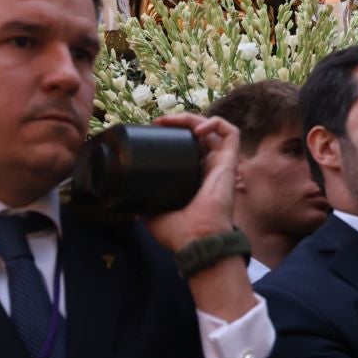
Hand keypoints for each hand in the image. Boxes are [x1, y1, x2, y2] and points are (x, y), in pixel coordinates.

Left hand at [142, 114, 240, 255]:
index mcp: (192, 176)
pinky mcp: (230, 161)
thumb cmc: (179, 232)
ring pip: (212, 128)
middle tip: (159, 122)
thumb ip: (143, 204)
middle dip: (179, 121)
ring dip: (193, 118)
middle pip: (197, 133)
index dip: (172, 134)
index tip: (154, 130)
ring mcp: (219, 162)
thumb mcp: (152, 215)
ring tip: (175, 121)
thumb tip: (127, 200)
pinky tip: (198, 129)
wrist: (196, 240)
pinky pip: (230, 132)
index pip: (186, 146)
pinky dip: (215, 123)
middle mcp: (207, 166)